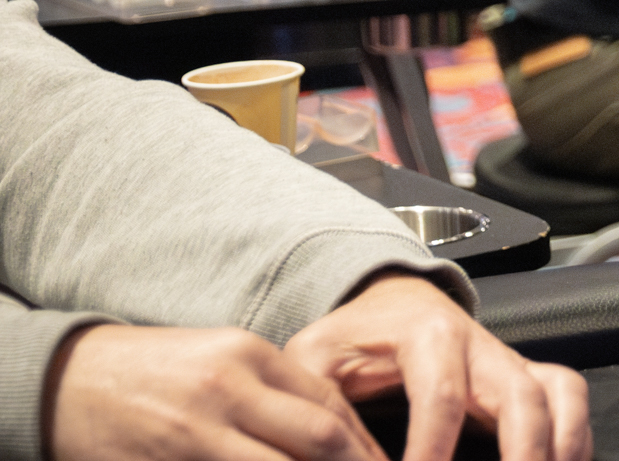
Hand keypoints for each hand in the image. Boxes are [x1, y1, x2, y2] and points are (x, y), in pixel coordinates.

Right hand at [46, 323, 387, 460]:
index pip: (331, 405)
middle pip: (320, 438)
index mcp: (250, 356)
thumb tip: (336, 433)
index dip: (366, 445)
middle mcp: (229, 389)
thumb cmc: (156, 372)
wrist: (70, 380)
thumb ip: (276, 392)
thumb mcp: (223, 362)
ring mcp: (197, 431)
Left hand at [284, 273, 589, 460]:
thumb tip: (333, 459)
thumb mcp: (314, 361)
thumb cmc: (350, 339)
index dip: (432, 451)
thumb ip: (321, 412)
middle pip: (520, 396)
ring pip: (557, 394)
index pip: (441, 398)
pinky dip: (577, 435)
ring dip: (562, 445)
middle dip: (522, 452)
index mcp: (428, 336)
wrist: (388, 303)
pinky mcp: (527, 374)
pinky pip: (569, 396)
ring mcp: (510, 359)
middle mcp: (482, 345)